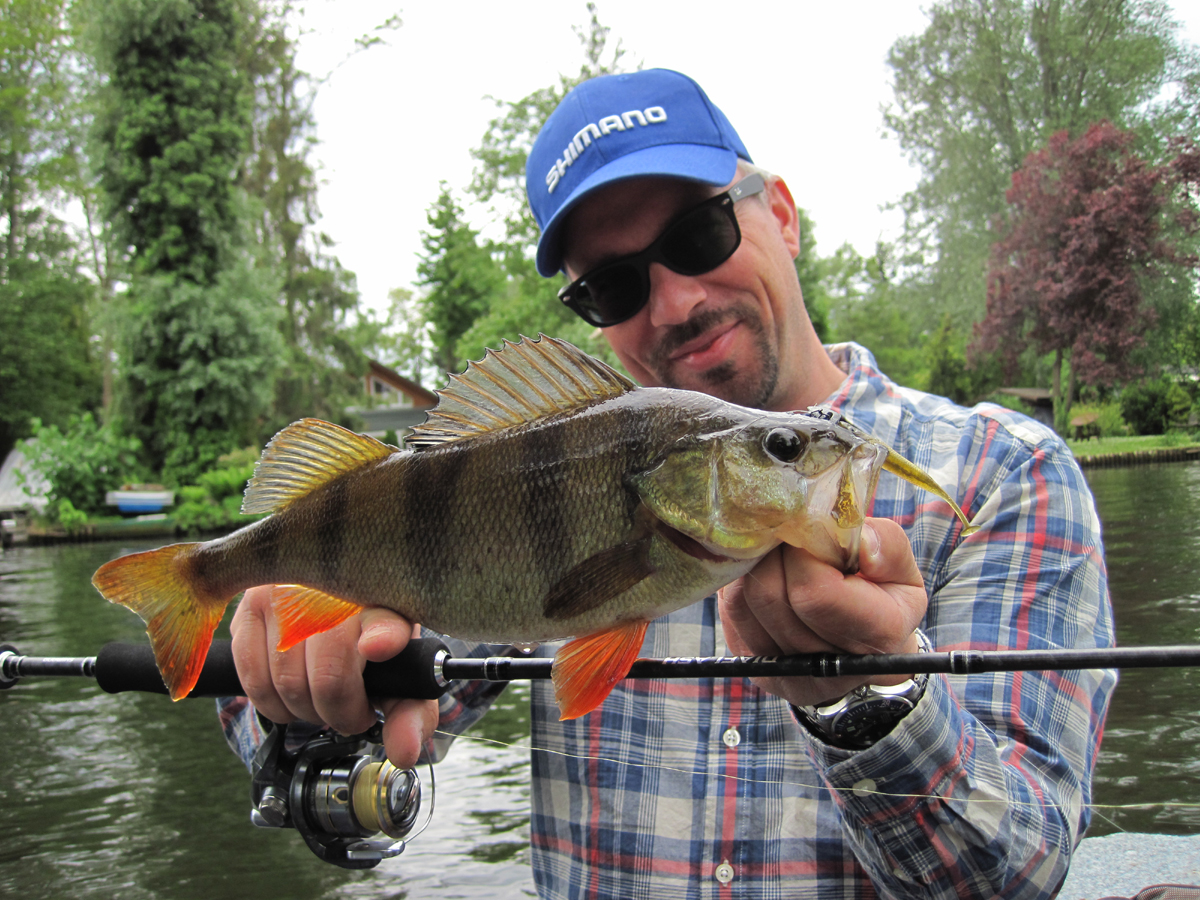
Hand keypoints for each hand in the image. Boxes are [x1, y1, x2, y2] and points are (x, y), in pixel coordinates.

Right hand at [230, 586, 438, 768]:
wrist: (334, 607)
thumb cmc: (370, 641)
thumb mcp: (400, 674)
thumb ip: (409, 713)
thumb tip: (404, 751)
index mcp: (384, 601)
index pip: (384, 618)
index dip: (383, 635)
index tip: (380, 647)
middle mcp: (334, 589)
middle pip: (329, 677)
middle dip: (341, 714)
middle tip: (351, 711)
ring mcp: (288, 592)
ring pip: (287, 682)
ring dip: (305, 711)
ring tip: (322, 698)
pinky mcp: (250, 605)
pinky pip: (252, 677)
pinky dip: (272, 703)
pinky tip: (292, 693)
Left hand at [718, 518, 926, 707]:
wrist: (863, 648)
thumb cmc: (883, 596)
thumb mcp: (900, 569)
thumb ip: (886, 547)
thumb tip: (859, 542)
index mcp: (878, 638)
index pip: (816, 592)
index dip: (804, 552)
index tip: (809, 530)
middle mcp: (827, 669)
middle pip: (771, 596)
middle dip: (774, 553)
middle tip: (786, 531)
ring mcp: (784, 673)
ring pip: (743, 603)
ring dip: (752, 564)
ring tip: (773, 547)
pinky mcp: (753, 664)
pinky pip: (730, 612)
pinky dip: (739, 580)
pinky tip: (759, 567)